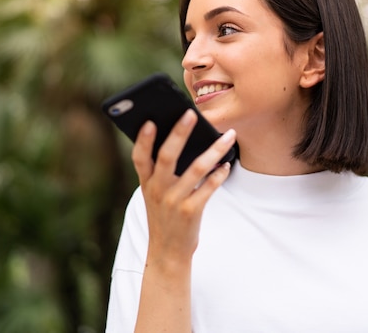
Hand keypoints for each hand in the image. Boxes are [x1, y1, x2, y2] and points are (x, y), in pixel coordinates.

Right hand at [131, 109, 235, 269]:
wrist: (167, 252)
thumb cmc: (163, 216)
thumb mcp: (153, 194)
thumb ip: (160, 172)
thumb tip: (181, 141)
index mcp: (146, 183)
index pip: (139, 157)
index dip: (143, 139)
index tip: (150, 121)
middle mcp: (157, 190)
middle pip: (167, 156)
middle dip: (179, 133)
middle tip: (191, 114)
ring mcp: (174, 201)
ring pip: (196, 169)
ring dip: (214, 150)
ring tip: (228, 136)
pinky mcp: (191, 211)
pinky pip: (209, 187)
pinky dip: (220, 173)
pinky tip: (227, 164)